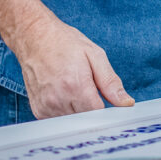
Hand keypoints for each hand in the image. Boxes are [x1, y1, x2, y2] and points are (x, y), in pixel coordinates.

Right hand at [13, 14, 134, 118]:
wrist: (35, 37)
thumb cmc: (65, 42)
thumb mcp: (94, 55)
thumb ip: (111, 82)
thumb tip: (126, 103)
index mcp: (76, 85)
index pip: (99, 115)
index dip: (107, 110)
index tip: (108, 101)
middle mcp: (59, 100)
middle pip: (86, 120)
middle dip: (92, 108)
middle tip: (90, 89)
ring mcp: (47, 107)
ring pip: (72, 122)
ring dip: (78, 110)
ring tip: (75, 87)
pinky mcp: (38, 110)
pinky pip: (58, 120)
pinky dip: (65, 110)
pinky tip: (64, 93)